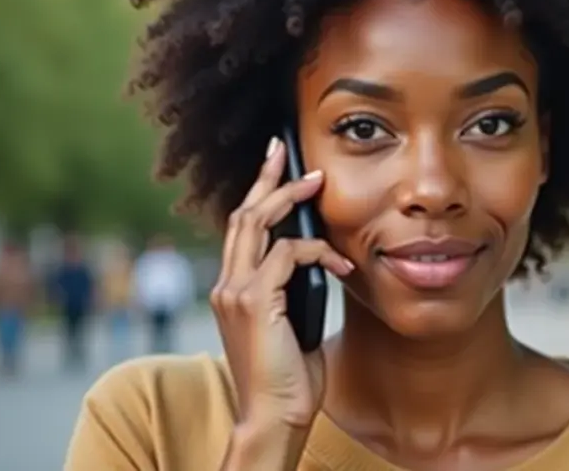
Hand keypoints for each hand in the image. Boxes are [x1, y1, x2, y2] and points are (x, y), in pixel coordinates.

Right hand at [211, 137, 352, 427]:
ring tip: (315, 182)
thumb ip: (295, 291)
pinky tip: (342, 266)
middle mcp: (226, 286)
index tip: (273, 167)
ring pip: (257, 224)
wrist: (274, 417)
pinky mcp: (253, 301)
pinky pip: (287, 255)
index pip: (240, 231)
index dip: (257, 195)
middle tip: (284, 150)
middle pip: (242, 216)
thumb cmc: (288, 378)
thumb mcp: (293, 324)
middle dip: (265, 179)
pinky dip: (317, 252)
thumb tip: (321, 263)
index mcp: (233, 290)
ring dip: (288, 198)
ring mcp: (235, 292)